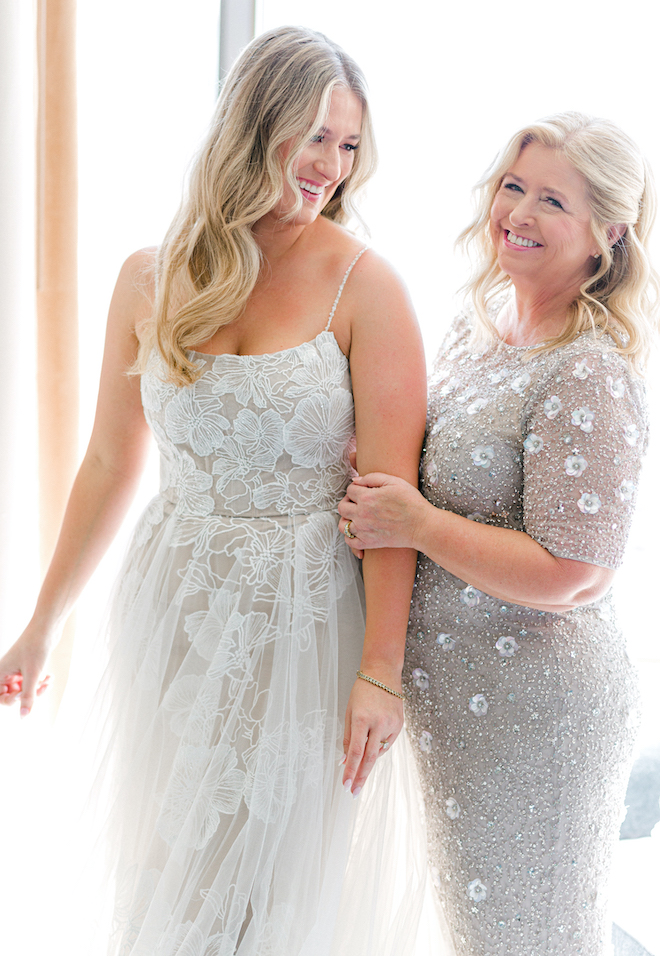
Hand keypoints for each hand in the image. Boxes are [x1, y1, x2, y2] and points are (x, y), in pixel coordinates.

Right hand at [0, 628, 53, 716]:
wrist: (47, 627)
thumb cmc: (36, 648)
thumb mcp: (33, 675)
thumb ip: (28, 697)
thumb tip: (23, 717)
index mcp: (0, 673)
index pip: (0, 697)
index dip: (12, 700)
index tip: (24, 693)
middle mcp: (6, 672)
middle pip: (14, 695)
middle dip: (29, 694)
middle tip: (42, 687)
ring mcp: (16, 670)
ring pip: (24, 689)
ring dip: (37, 688)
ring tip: (48, 681)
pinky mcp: (27, 667)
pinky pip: (31, 681)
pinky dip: (40, 681)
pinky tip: (49, 676)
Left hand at [338, 473, 426, 550]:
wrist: (422, 526)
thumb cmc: (411, 502)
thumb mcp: (395, 482)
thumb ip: (373, 477)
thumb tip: (355, 480)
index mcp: (367, 498)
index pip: (350, 490)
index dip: (356, 488)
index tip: (364, 491)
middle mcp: (362, 514)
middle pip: (342, 507)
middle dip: (348, 502)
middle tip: (358, 503)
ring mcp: (364, 530)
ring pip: (342, 525)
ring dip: (347, 520)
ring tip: (356, 517)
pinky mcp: (369, 543)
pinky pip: (350, 542)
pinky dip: (350, 538)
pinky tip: (358, 533)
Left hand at [341, 675, 402, 796]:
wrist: (383, 674)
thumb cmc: (363, 691)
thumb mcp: (349, 711)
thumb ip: (348, 737)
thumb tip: (345, 759)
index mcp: (362, 719)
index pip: (355, 751)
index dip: (350, 771)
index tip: (346, 785)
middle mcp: (378, 723)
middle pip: (369, 758)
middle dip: (361, 777)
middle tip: (354, 792)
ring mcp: (391, 724)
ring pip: (379, 752)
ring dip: (368, 762)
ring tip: (360, 767)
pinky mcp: (400, 725)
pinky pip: (387, 744)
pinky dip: (378, 748)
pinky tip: (373, 745)